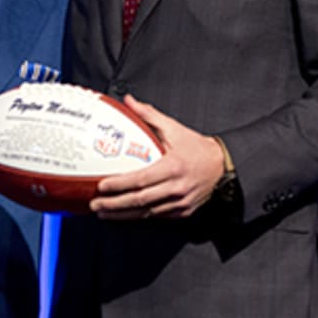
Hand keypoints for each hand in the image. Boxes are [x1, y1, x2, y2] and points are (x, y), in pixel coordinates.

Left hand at [89, 95, 224, 219]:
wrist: (223, 166)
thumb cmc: (197, 147)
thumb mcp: (174, 128)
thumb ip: (149, 115)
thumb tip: (129, 101)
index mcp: (172, 167)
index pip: (140, 179)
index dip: (119, 185)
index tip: (102, 186)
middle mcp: (176, 187)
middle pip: (140, 200)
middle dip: (114, 204)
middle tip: (95, 205)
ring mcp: (180, 202)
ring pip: (146, 213)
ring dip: (122, 215)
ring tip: (103, 213)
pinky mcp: (182, 212)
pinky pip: (157, 216)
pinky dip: (139, 216)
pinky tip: (124, 215)